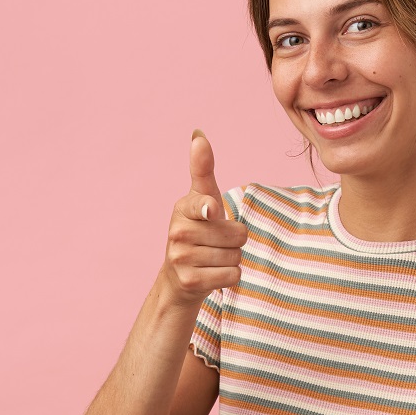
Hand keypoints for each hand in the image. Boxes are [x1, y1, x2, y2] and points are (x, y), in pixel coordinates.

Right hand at [160, 130, 247, 307]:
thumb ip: (202, 170)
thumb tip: (198, 133)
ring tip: (213, 258)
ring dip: (232, 258)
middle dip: (235, 240)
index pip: (204, 204)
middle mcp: (177, 231)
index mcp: (183, 208)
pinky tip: (212, 274)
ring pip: (236, 255)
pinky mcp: (190, 281)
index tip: (212, 210)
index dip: (210, 209)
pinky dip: (230, 276)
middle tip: (215, 243)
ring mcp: (181, 257)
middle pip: (238, 234)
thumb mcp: (201, 199)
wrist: (179, 279)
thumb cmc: (199, 232)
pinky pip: (233, 275)